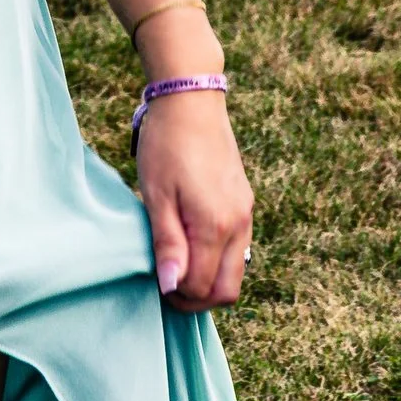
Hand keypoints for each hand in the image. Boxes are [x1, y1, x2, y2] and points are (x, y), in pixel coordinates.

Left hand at [135, 87, 251, 310]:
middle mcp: (239, 224)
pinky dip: (218, 260)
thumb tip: (171, 286)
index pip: (203, 287)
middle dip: (198, 298)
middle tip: (167, 285)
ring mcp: (245, 213)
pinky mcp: (244, 203)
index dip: (177, 296)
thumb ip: (168, 243)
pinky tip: (192, 245)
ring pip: (236, 271)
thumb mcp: (157, 196)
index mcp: (216, 226)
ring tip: (177, 265)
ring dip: (209, 280)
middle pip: (227, 290)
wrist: (191, 102)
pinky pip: (238, 249)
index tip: (155, 284)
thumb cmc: (166, 146)